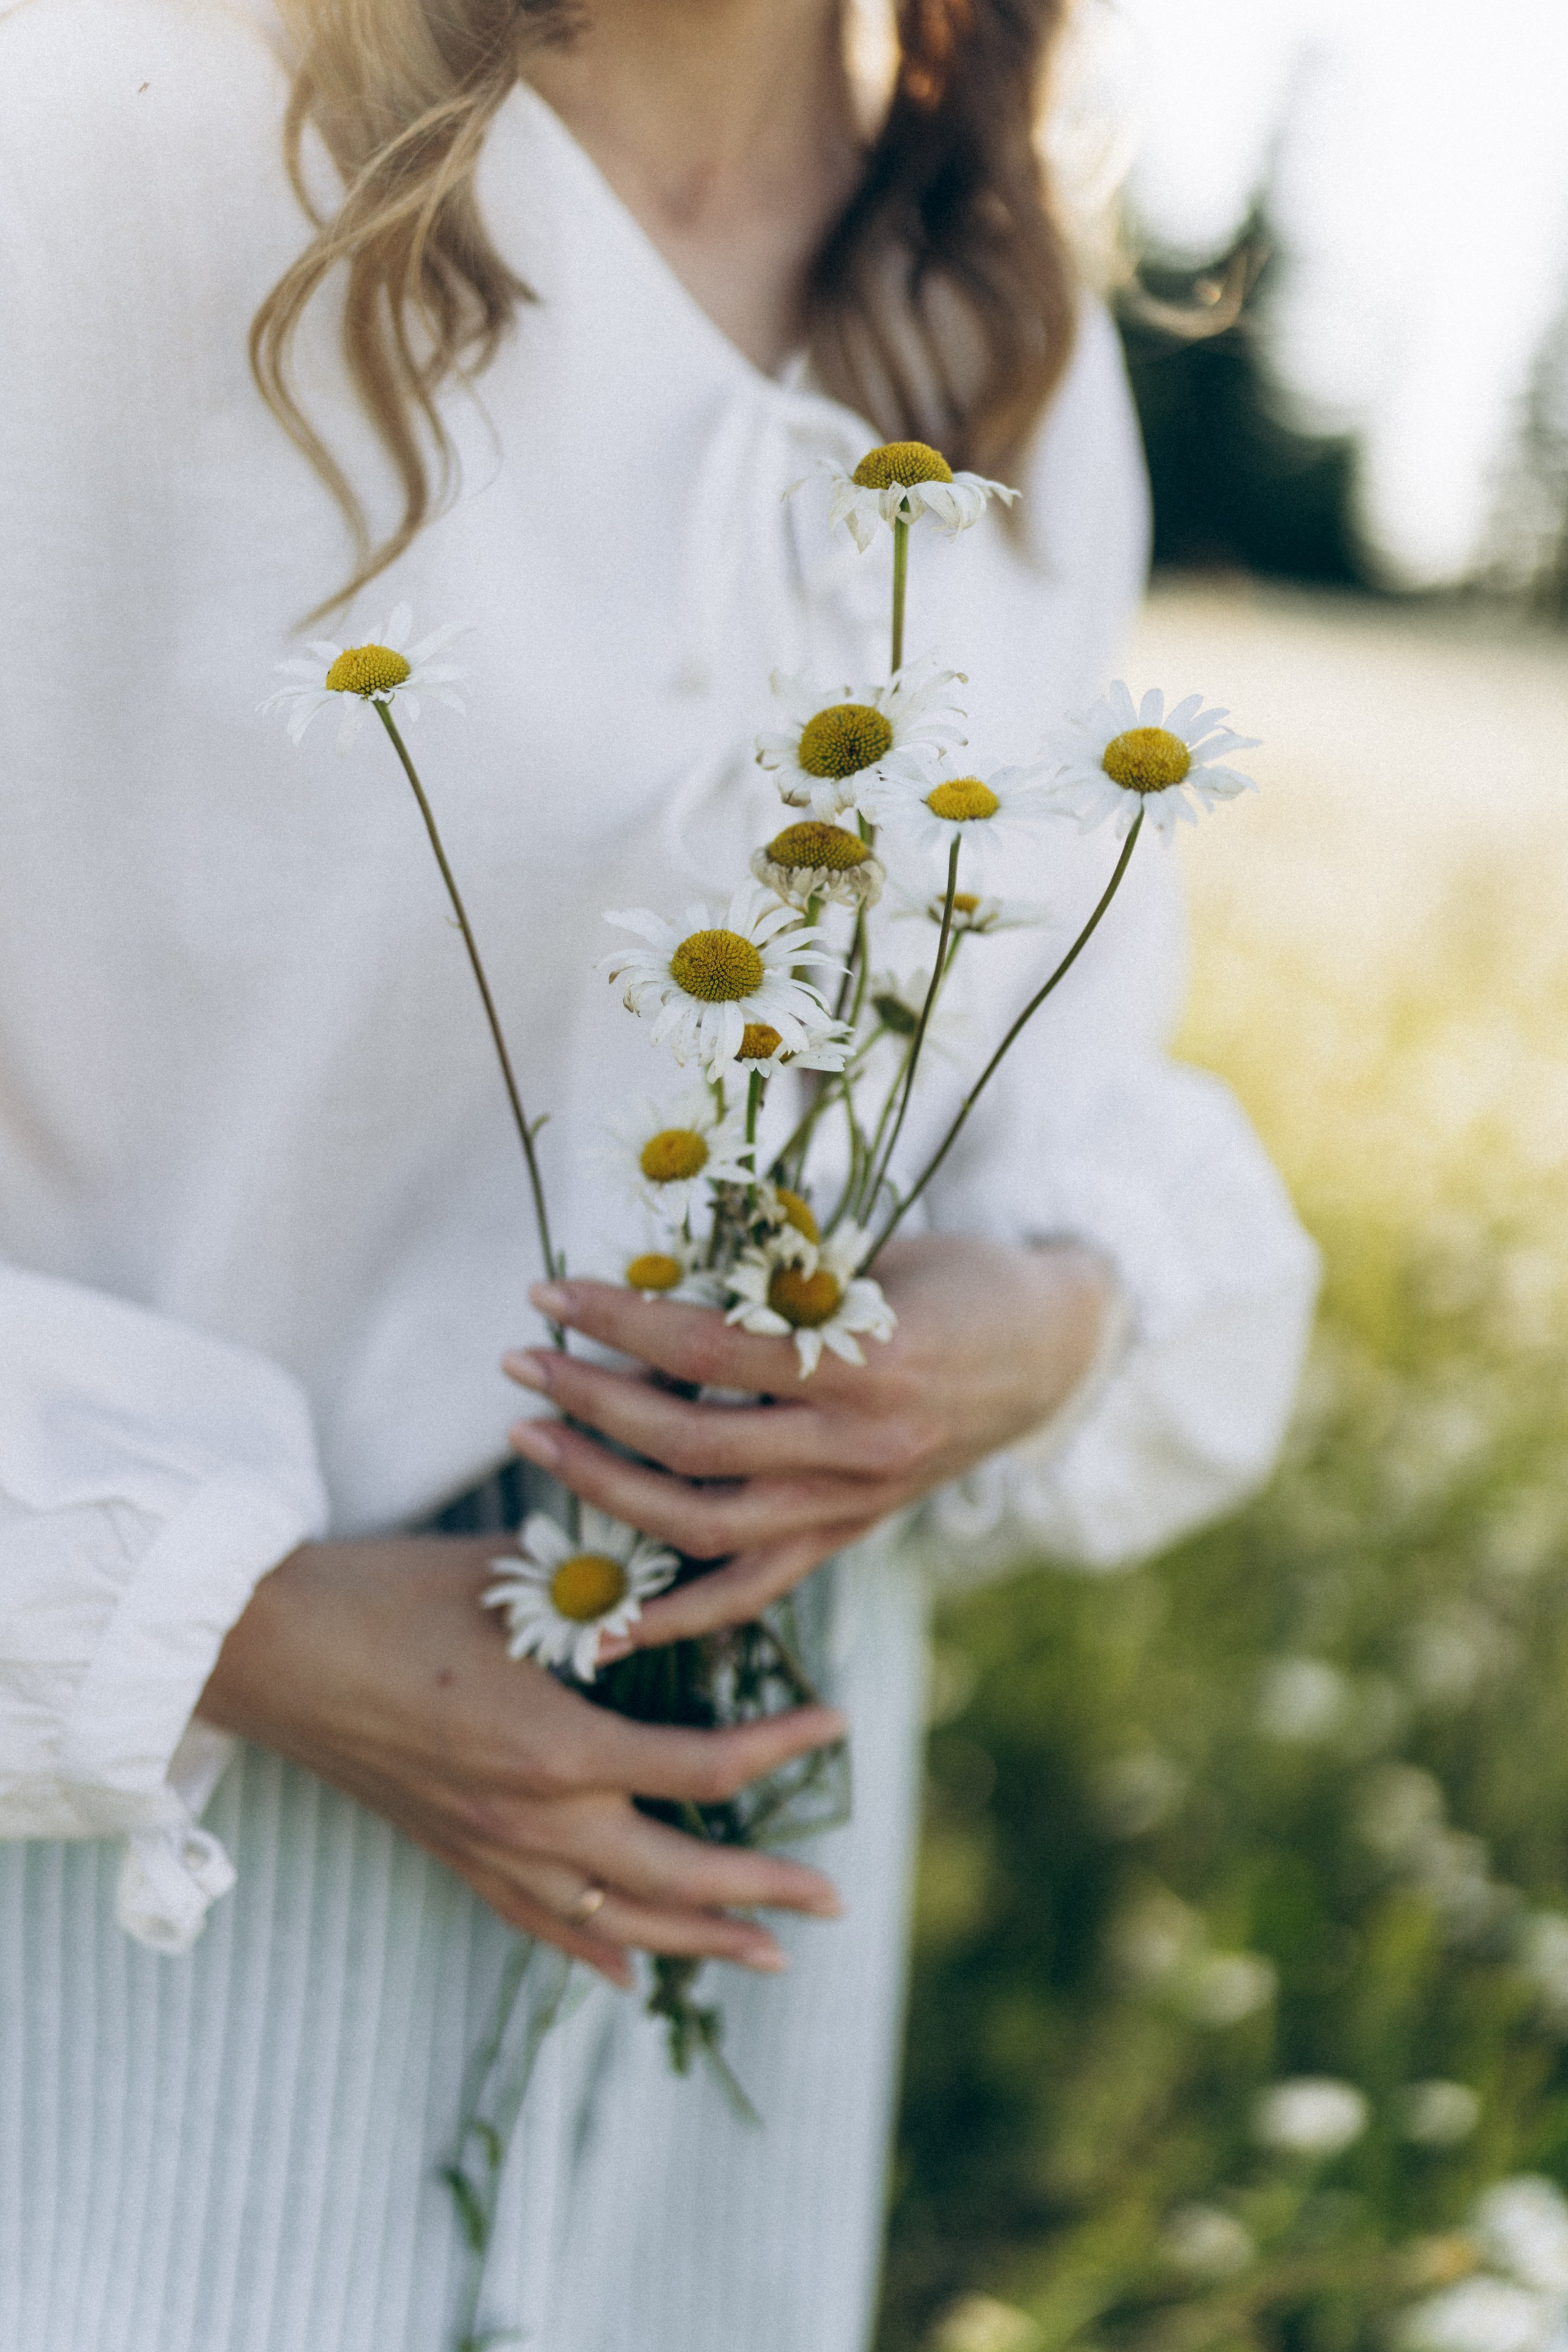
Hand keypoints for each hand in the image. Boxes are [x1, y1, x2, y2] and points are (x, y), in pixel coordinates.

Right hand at [197, 1537, 844, 1985]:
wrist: (264, 1649)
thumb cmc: (387, 1594)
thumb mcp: (509, 1580)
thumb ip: (599, 1594)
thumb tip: (680, 1578)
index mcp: (559, 1746)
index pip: (702, 1766)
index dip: (780, 1749)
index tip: (838, 1723)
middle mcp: (532, 1818)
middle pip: (677, 1879)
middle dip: (763, 1894)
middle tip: (834, 1901)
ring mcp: (488, 1849)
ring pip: (616, 1925)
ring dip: (699, 1940)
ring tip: (769, 1956)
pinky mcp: (452, 1856)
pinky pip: (538, 1926)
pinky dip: (595, 1955)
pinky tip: (634, 1979)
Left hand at [504, 1233, 1110, 1647]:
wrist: (1051, 1352)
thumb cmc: (958, 1280)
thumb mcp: (877, 1254)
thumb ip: (779, 1279)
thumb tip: (657, 1276)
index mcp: (866, 1362)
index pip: (710, 1350)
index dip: (619, 1321)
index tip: (548, 1293)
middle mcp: (858, 1448)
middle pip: (691, 1442)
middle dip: (590, 1402)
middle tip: (520, 1365)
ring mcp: (853, 1504)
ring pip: (705, 1526)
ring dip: (606, 1491)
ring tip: (536, 1444)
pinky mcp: (850, 1535)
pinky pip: (752, 1591)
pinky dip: (677, 1617)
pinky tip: (606, 1625)